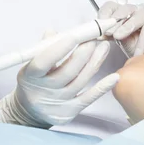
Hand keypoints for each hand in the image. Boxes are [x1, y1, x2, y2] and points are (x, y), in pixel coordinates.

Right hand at [0, 28, 118, 127]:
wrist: (29, 111)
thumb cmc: (32, 81)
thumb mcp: (30, 64)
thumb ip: (43, 48)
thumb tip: (53, 32)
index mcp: (29, 76)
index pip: (43, 62)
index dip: (59, 49)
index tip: (74, 35)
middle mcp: (43, 91)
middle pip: (67, 71)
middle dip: (83, 52)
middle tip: (95, 38)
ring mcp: (57, 103)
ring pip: (81, 81)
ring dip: (95, 62)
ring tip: (104, 47)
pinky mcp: (69, 112)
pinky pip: (89, 98)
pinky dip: (102, 87)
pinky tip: (114, 76)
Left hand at [98, 1, 143, 56]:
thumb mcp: (124, 41)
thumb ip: (112, 36)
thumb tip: (97, 34)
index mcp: (126, 13)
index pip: (112, 6)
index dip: (104, 13)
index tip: (98, 26)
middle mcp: (137, 9)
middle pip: (123, 8)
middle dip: (114, 20)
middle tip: (108, 32)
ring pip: (136, 15)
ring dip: (126, 26)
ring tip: (118, 37)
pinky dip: (142, 41)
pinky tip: (138, 52)